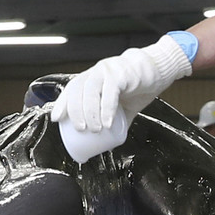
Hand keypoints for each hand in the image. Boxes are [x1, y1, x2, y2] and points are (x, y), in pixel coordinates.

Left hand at [51, 38, 193, 158]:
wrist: (158, 70)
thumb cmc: (136, 86)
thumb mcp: (120, 106)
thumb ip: (111, 120)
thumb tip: (104, 144)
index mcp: (92, 79)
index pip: (71, 89)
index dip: (62, 103)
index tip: (56, 118)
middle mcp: (97, 73)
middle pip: (78, 90)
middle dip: (75, 111)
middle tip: (80, 129)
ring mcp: (108, 71)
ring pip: (91, 89)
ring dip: (90, 111)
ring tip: (94, 129)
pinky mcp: (122, 73)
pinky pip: (111, 90)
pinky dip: (107, 107)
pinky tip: (107, 121)